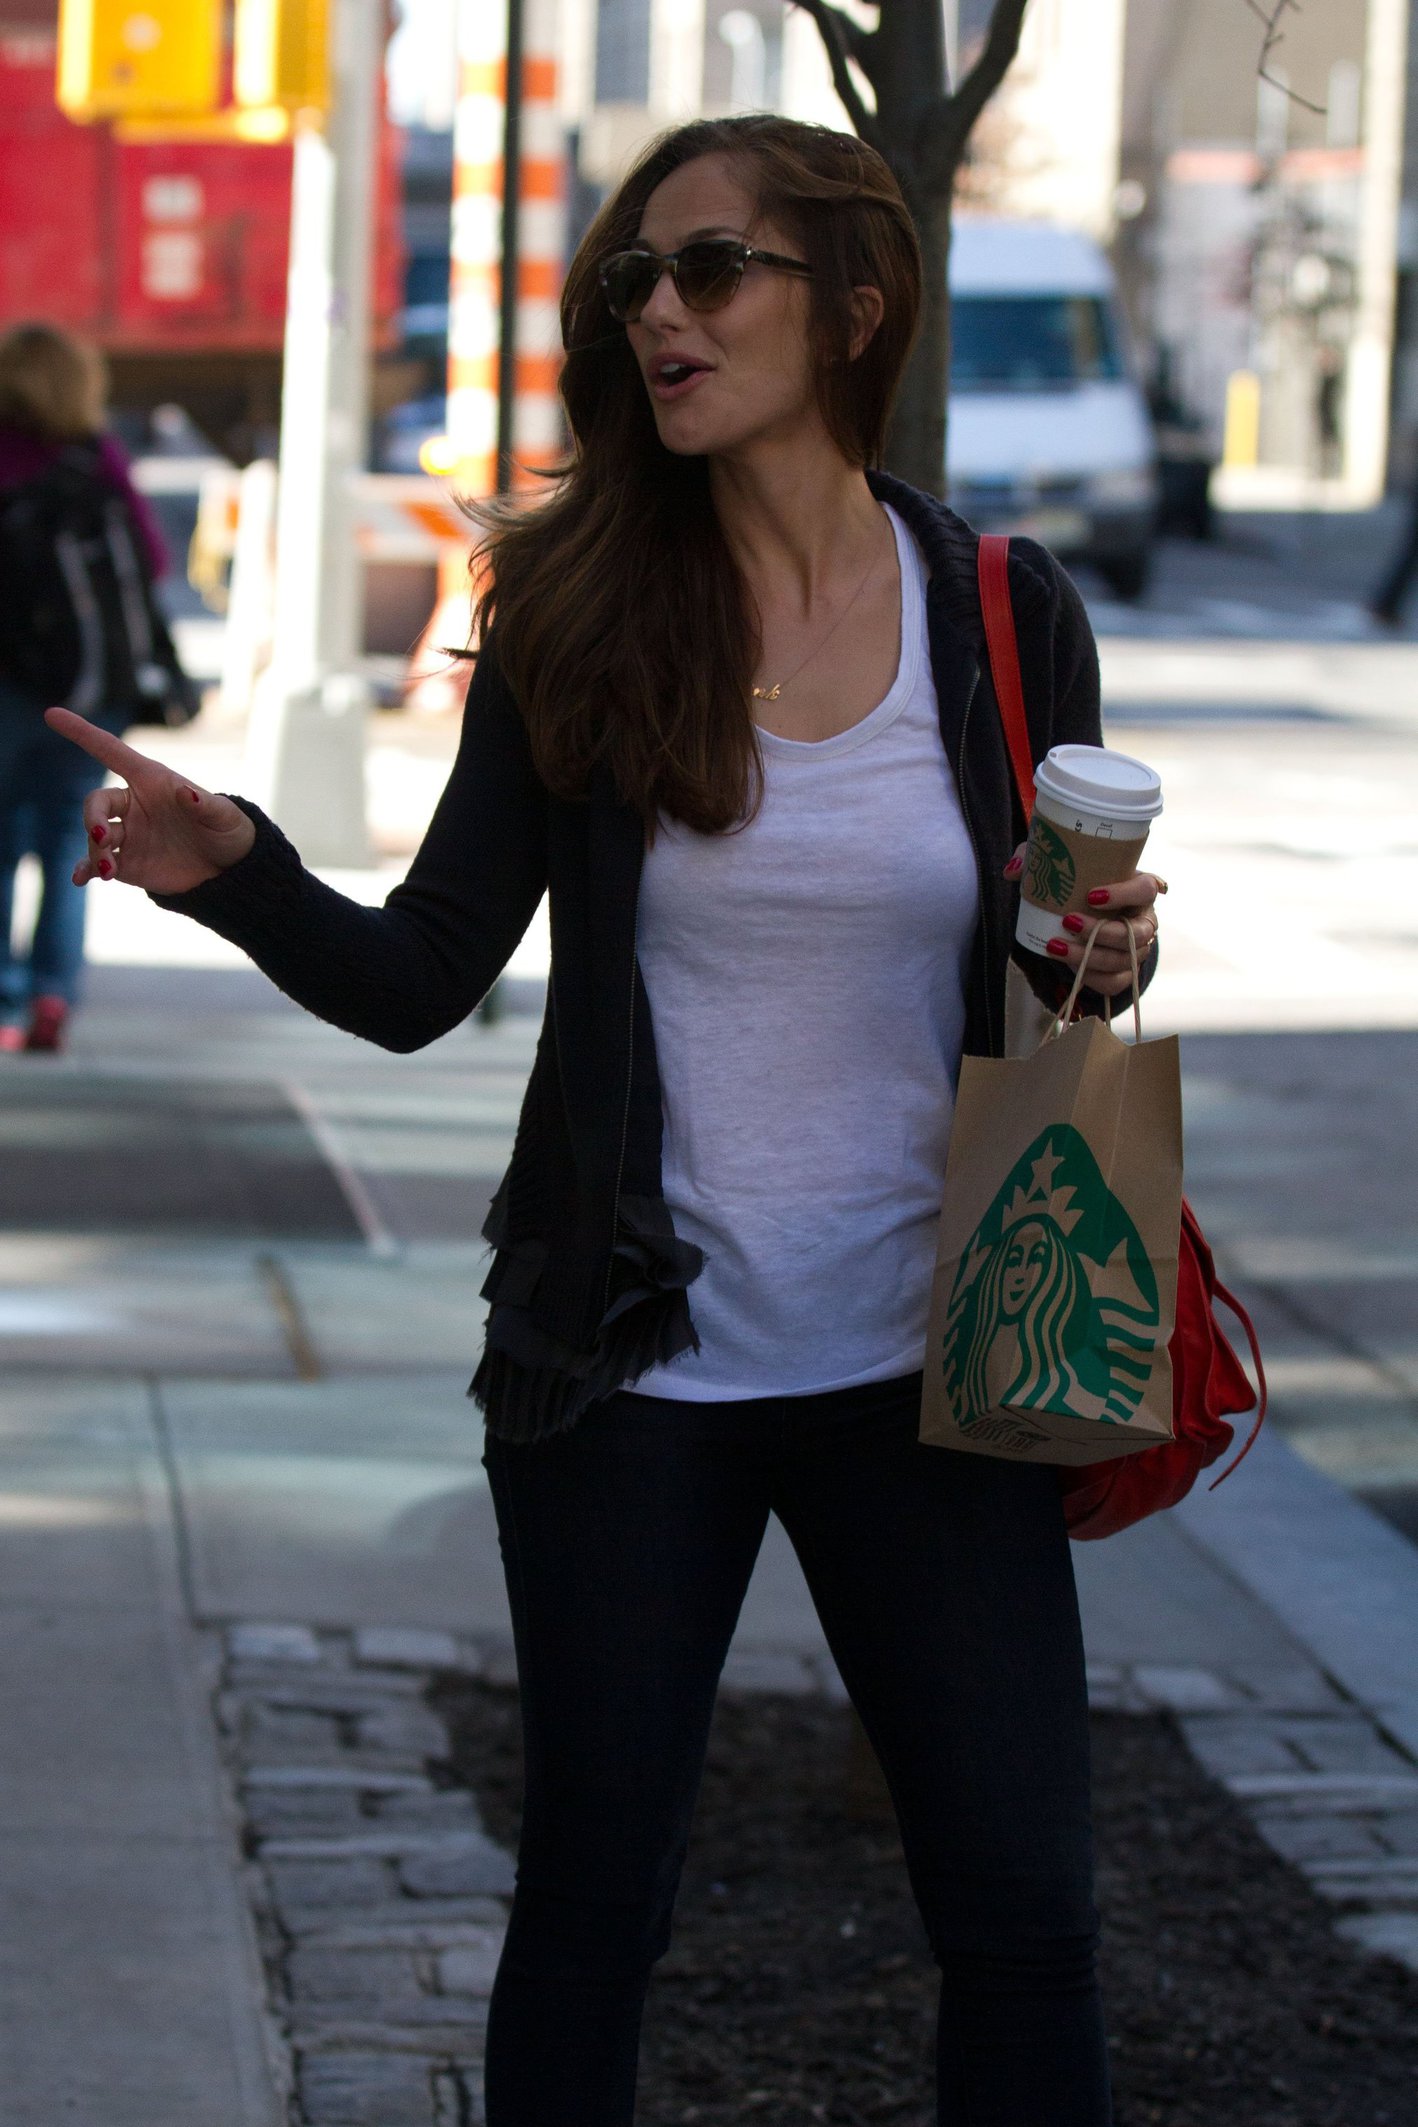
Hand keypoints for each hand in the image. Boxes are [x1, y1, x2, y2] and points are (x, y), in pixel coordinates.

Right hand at [45, 708, 256, 895]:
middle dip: (93, 818)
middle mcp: (133, 804)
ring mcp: (128, 834)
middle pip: (96, 803)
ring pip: (95, 836)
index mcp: (152, 781)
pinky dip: (85, 869)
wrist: (230, 870)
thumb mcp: (224, 817)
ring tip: (107, 871)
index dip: (82, 733)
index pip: (110, 751)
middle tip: (102, 836)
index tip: (52, 714)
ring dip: (95, 851)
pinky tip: (80, 878)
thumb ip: (205, 804)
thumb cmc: (228, 832)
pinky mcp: (127, 863)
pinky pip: (97, 864)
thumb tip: (186, 791)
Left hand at [1003, 842, 1164, 998]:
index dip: (1123, 894)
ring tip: (1055, 947)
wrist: (1083, 914)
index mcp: (1139, 888)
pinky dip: (1092, 977)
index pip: (1146, 889)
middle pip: (1138, 932)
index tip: (1090, 896)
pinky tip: (1071, 966)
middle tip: (1067, 922)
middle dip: (1102, 932)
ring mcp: (1139, 949)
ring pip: (1125, 959)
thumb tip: (1012, 872)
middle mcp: (1145, 919)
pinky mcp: (1125, 971)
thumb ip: (1037, 860)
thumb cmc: (1080, 884)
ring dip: (1088, 956)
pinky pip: (1115, 982)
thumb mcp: (1060, 865)